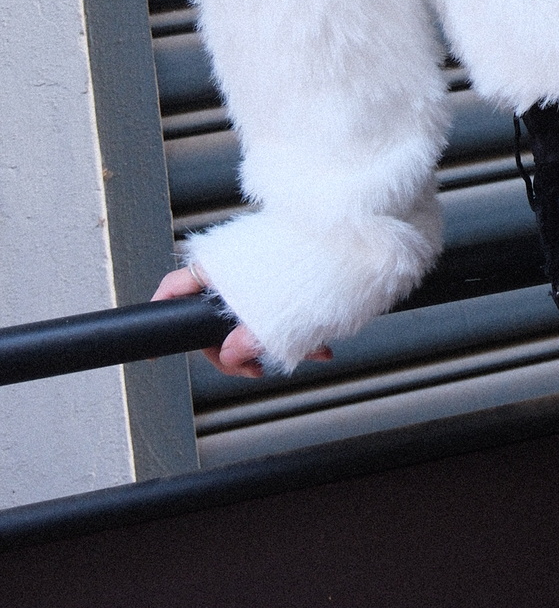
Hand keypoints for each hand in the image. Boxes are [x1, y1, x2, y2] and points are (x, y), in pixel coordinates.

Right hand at [151, 266, 331, 377]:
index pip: (173, 291)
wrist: (356, 239)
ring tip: (308, 353)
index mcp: (217, 267)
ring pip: (250, 318)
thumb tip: (230, 355)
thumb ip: (247, 338)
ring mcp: (256, 273)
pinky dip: (295, 330)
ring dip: (274, 344)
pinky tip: (320, 346)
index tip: (154, 351)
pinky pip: (277, 310)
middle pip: (212, 319)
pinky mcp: (283, 278)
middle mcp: (231, 268)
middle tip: (256, 368)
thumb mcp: (272, 311)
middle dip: (237, 351)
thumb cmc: (313, 259)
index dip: (160, 317)